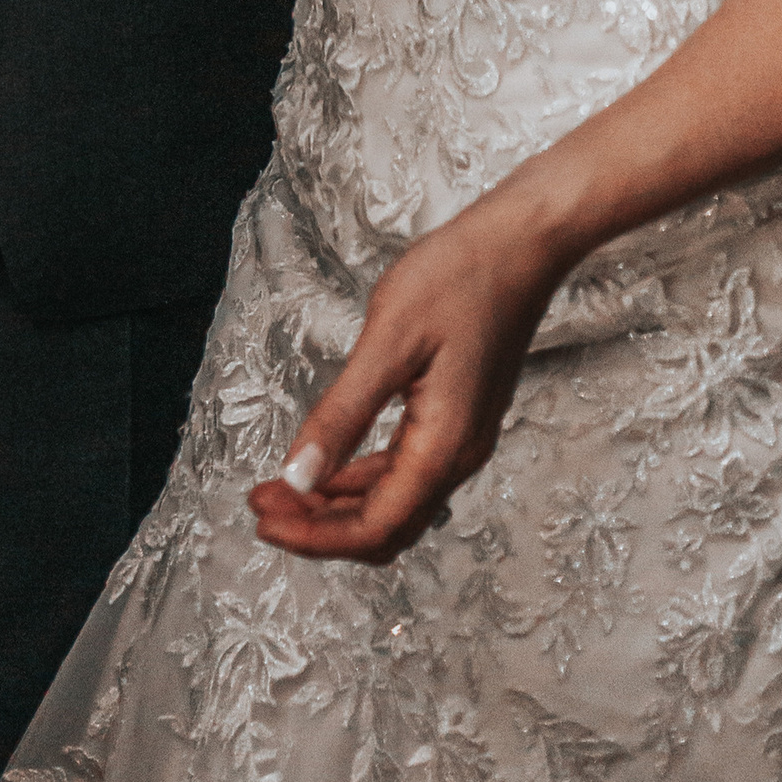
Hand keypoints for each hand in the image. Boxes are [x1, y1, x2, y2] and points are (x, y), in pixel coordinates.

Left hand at [246, 206, 567, 565]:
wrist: (519, 245)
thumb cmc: (458, 279)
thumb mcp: (388, 342)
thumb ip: (343, 415)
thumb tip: (298, 475)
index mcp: (443, 448)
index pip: (374, 526)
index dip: (314, 536)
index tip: (263, 520)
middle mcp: (458, 458)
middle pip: (384, 527)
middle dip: (319, 527)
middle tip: (262, 506)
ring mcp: (461, 440)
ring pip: (393, 501)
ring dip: (336, 502)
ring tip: (281, 484)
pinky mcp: (458, 419)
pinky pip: (404, 470)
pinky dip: (360, 476)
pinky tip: (327, 459)